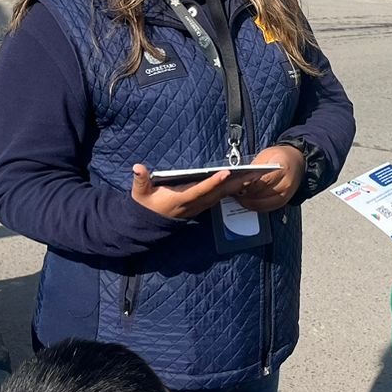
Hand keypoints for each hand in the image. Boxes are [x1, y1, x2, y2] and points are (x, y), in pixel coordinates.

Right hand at [131, 165, 247, 219]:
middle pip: (218, 193)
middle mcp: (194, 204)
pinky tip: (243, 182)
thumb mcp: (140, 193)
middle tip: (252, 174)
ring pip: (222, 195)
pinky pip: (220, 197)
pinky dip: (232, 190)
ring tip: (254, 175)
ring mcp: (199, 206)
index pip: (200, 189)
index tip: (225, 173)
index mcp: (181, 199)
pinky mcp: (202, 205)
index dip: (212, 182)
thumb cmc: (145, 205)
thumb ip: (140, 180)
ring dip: (238, 186)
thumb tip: (137, 167)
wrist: (149, 224)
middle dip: (235, 184)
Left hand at [233, 145, 305, 212]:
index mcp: (282, 169)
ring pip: (261, 204)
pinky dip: (254, 205)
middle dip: (243, 194)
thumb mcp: (266, 155)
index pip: (261, 182)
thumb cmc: (280, 156)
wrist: (298, 162)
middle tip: (230, 192)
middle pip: (259, 195)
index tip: (234, 186)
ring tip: (236, 196)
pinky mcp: (283, 202)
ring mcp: (285, 196)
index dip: (246, 185)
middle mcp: (285, 185)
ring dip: (247, 201)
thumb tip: (238, 178)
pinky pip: (265, 208)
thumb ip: (254, 168)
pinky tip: (246, 200)